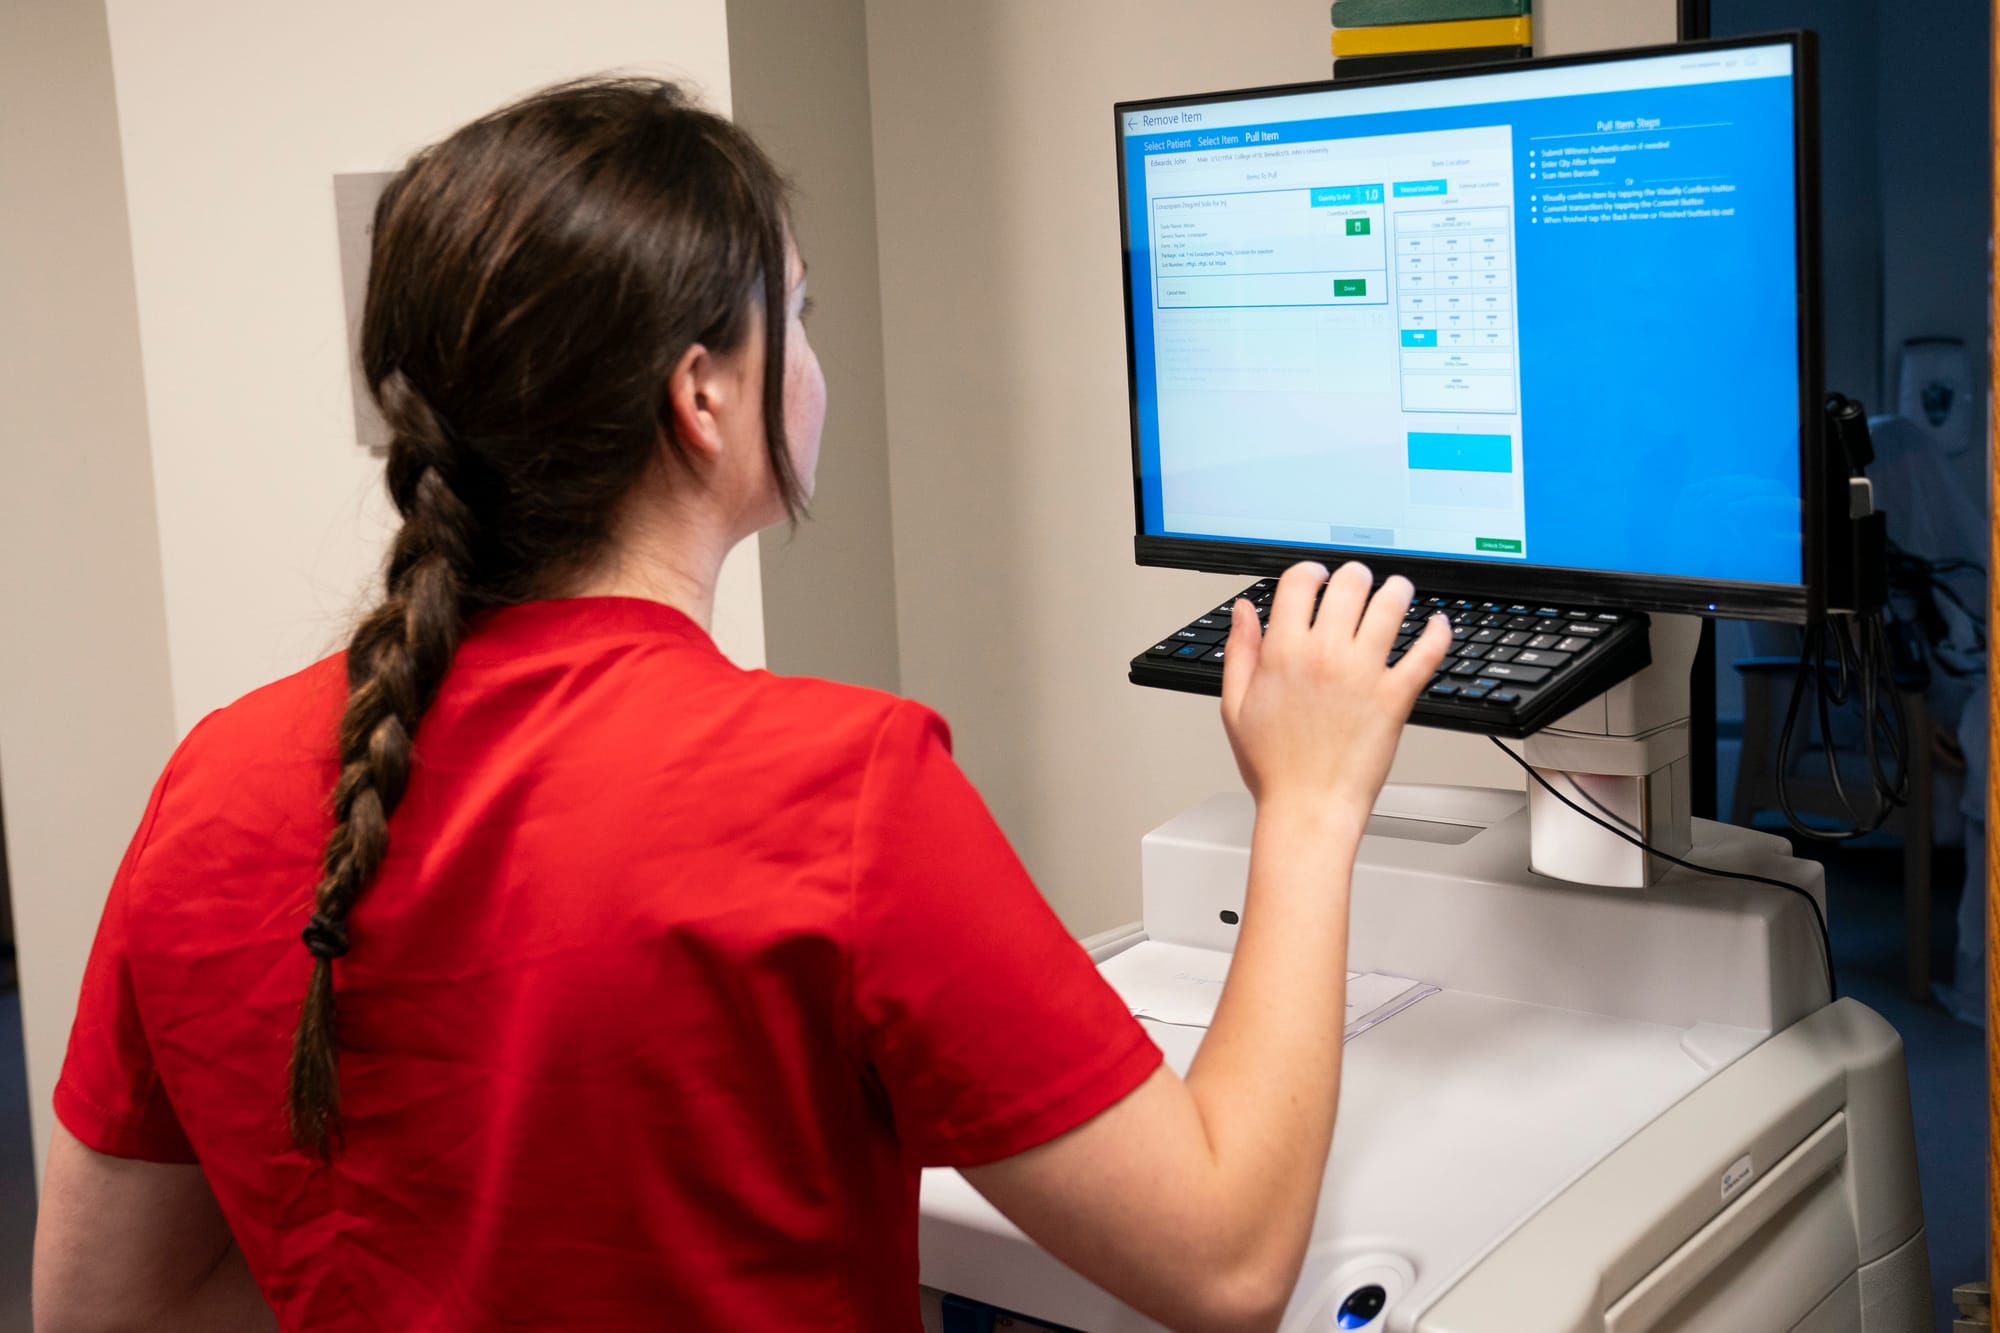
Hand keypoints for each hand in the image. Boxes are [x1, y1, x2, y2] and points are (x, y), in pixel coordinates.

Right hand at [1218, 561, 1449, 820]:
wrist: (1308, 809)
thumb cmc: (1273, 767)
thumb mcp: (1235, 705)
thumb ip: (1239, 652)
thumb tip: (1243, 612)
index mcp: (1283, 653)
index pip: (1299, 583)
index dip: (1310, 571)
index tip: (1316, 576)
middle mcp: (1324, 655)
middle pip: (1349, 584)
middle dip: (1354, 575)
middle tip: (1359, 581)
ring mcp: (1363, 674)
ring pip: (1390, 606)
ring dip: (1396, 590)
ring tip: (1397, 591)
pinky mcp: (1395, 697)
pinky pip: (1427, 651)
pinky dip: (1438, 631)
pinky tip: (1437, 624)